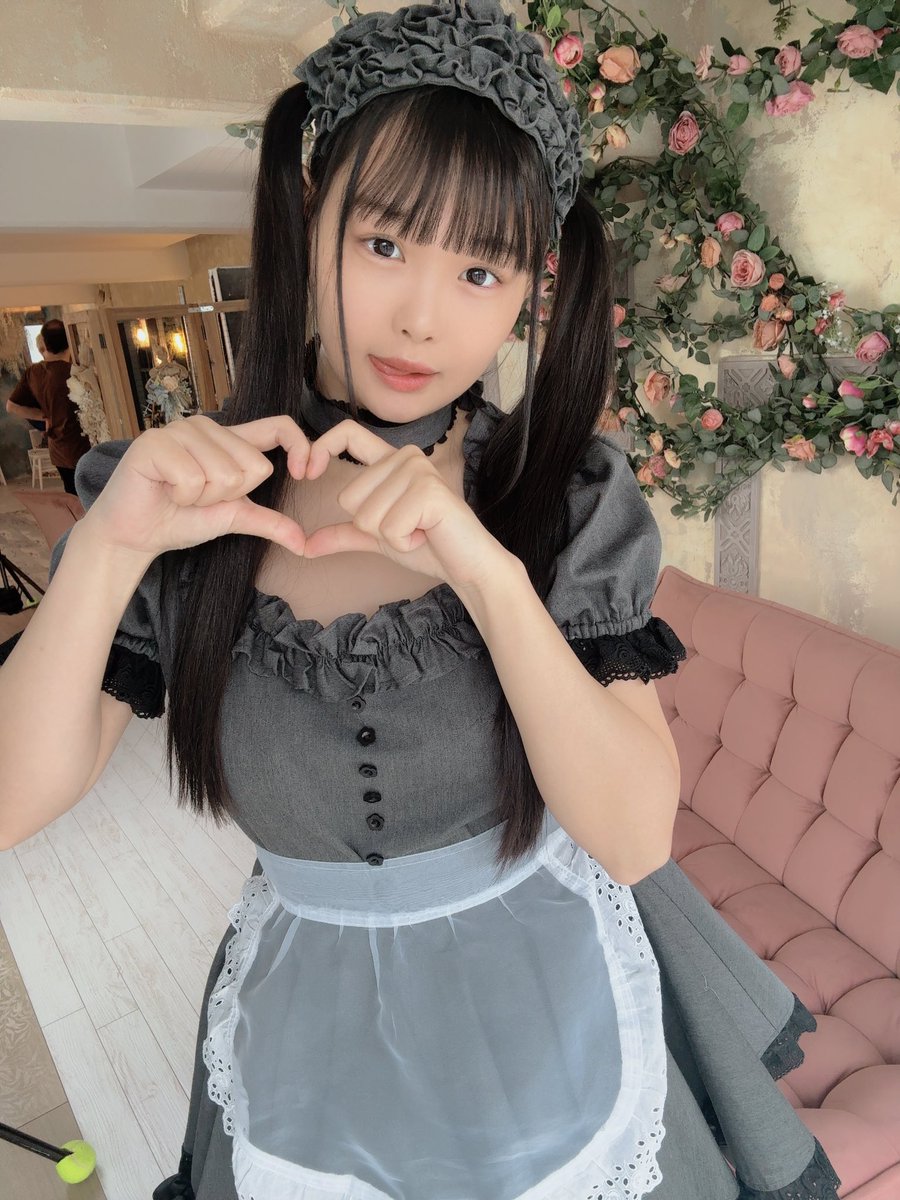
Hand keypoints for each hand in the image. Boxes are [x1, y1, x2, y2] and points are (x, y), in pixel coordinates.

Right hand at [82, 414, 311, 561]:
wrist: (135, 535)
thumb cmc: (180, 519)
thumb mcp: (233, 518)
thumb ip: (268, 523)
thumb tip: (303, 544)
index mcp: (230, 440)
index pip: (280, 426)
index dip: (300, 447)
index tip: (304, 474)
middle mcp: (207, 427)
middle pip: (254, 467)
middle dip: (229, 496)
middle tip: (198, 496)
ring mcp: (180, 430)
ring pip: (224, 474)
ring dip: (202, 498)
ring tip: (179, 494)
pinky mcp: (155, 442)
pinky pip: (193, 478)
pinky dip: (182, 496)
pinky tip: (164, 490)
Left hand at [302, 419, 512, 590]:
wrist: (468, 565)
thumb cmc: (429, 544)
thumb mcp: (377, 537)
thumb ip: (343, 534)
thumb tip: (304, 544)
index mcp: (390, 460)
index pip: (347, 433)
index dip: (321, 448)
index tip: (307, 473)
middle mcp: (405, 457)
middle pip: (349, 497)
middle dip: (371, 527)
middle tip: (406, 526)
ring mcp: (419, 471)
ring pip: (367, 516)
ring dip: (390, 537)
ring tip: (419, 530)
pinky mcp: (429, 492)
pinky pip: (389, 528)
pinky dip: (404, 542)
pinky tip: (427, 534)